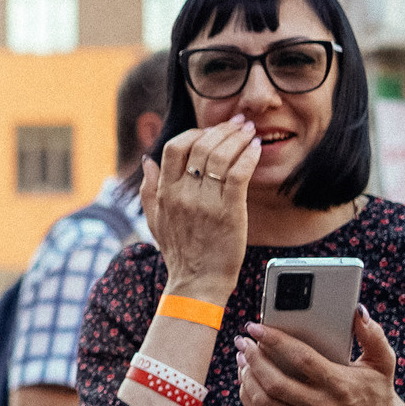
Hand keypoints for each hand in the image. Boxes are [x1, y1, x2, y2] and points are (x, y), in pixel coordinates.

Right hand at [140, 116, 258, 302]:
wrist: (197, 283)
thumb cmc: (180, 253)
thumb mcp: (154, 220)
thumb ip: (149, 189)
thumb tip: (148, 160)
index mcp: (165, 193)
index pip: (175, 147)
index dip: (194, 133)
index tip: (210, 131)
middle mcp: (182, 194)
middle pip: (201, 146)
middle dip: (222, 129)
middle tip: (238, 122)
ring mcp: (205, 202)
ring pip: (221, 156)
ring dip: (238, 138)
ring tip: (249, 131)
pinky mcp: (229, 211)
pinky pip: (239, 174)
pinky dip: (248, 156)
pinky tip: (256, 148)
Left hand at [235, 308, 404, 405]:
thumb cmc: (378, 392)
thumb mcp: (383, 362)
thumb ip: (372, 336)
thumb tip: (359, 312)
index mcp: (340, 384)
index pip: (302, 359)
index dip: (275, 340)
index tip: (256, 327)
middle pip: (275, 383)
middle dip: (252, 359)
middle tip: (243, 341)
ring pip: (264, 403)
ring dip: (247, 378)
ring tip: (242, 359)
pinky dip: (248, 398)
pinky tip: (247, 381)